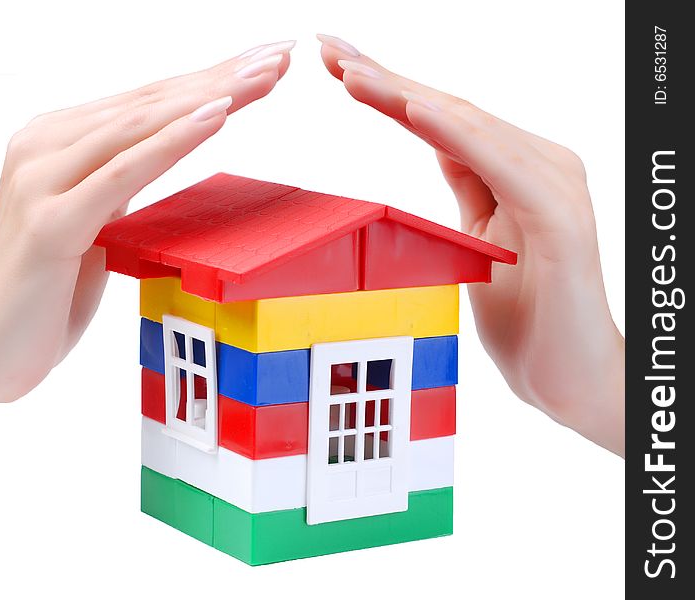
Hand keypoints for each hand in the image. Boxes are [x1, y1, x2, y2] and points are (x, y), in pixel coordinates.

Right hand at [0, 40, 294, 416]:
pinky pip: (123, 172)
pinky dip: (172, 141)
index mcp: (56, 144)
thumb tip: (158, 153)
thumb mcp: (91, 222)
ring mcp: (42, 180)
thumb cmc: (43, 291)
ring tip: (265, 72)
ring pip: (141, 124)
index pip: (147, 102)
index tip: (263, 63)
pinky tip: (215, 113)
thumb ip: (115, 180)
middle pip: (151, 101)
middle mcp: (44, 147)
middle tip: (279, 53)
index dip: (209, 80)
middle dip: (223, 75)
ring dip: (211, 95)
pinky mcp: (50, 222)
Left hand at [316, 35, 623, 455]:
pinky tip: (409, 108)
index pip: (441, 121)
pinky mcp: (557, 215)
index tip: (337, 66)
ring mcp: (550, 184)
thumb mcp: (478, 243)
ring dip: (403, 95)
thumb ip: (470, 189)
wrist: (571, 380)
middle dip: (383, 78)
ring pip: (466, 126)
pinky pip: (496, 163)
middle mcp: (537, 165)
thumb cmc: (527, 320)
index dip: (388, 91)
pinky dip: (451, 132)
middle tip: (327, 49)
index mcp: (515, 172)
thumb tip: (438, 145)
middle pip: (448, 111)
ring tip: (349, 72)